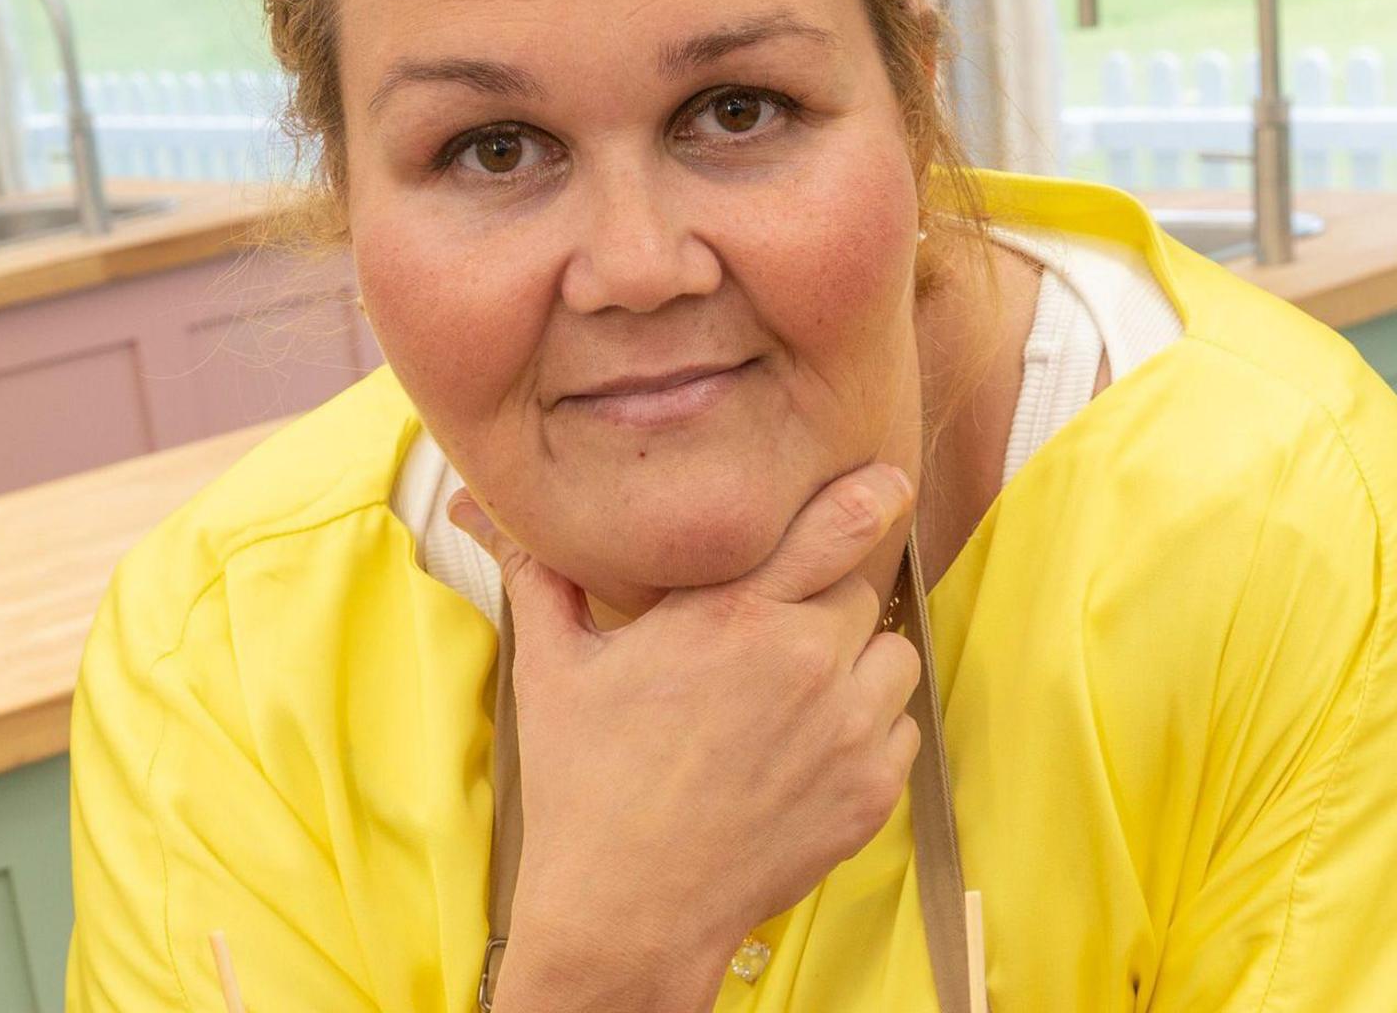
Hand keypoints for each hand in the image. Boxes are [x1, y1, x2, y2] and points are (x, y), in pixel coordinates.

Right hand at [452, 465, 924, 1008]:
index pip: (840, 522)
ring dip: (856, 665)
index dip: (870, 494)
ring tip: (794, 696)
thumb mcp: (553, 670)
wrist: (628, 912)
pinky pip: (900, 728)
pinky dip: (869, 731)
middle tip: (770, 642)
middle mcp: (805, 661)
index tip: (884, 482)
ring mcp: (847, 730)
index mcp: (734, 614)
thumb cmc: (586, 790)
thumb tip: (496, 515)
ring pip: (890, 657)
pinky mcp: (871, 791)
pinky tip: (806, 752)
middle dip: (821, 604)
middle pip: (857, 589)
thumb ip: (543, 579)